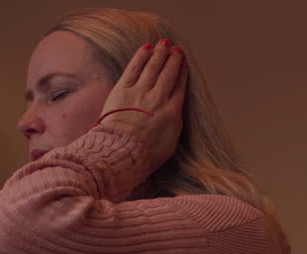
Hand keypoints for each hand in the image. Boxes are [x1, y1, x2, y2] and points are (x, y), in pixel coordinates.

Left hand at [98, 39, 188, 177]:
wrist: (122, 153)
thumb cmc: (145, 156)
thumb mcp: (169, 145)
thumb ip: (173, 126)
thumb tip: (173, 116)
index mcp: (172, 112)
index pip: (179, 87)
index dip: (182, 73)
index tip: (184, 64)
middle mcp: (158, 98)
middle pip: (168, 74)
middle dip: (173, 59)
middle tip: (176, 49)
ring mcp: (139, 93)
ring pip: (152, 67)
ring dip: (159, 53)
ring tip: (164, 43)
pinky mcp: (122, 91)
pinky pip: (134, 68)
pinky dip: (141, 56)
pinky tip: (146, 47)